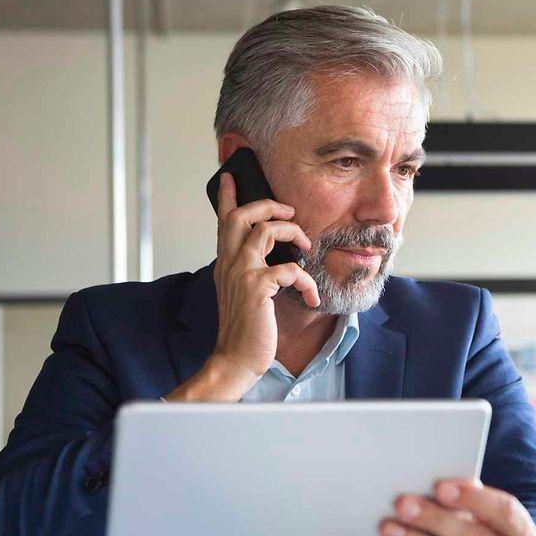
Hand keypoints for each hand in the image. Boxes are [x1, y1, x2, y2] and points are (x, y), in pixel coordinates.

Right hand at [165, 172, 317, 401]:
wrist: (236, 359)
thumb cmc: (245, 329)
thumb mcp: (245, 294)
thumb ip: (252, 272)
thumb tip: (275, 258)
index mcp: (226, 264)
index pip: (223, 222)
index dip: (227, 196)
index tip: (230, 176)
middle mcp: (229, 264)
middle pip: (242, 215)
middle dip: (268, 205)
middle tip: (289, 210)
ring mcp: (241, 274)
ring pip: (265, 231)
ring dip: (292, 233)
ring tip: (305, 246)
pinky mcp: (257, 288)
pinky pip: (289, 269)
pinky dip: (306, 281)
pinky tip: (312, 297)